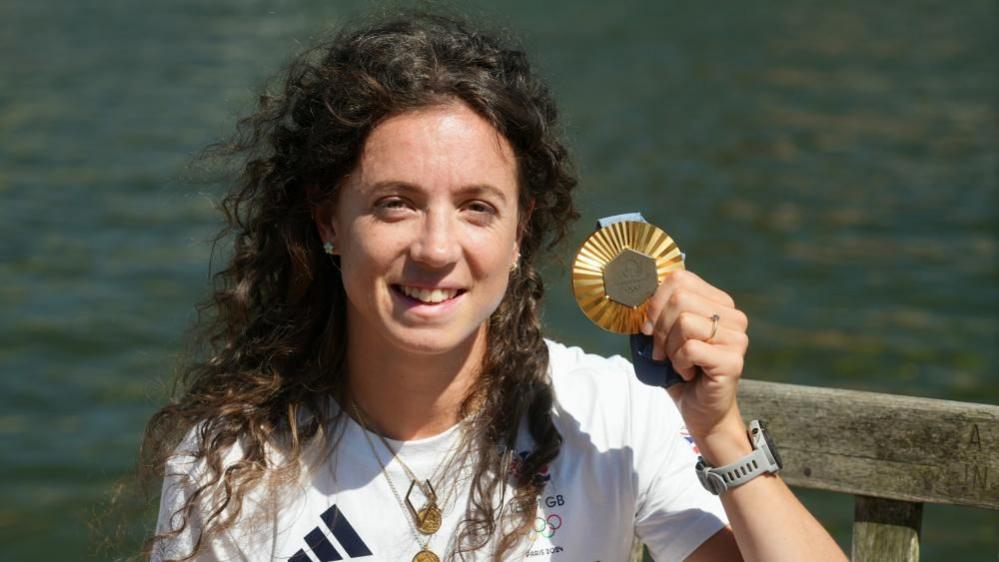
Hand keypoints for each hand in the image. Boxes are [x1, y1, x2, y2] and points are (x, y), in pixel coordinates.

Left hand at [641, 270, 749, 443]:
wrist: (701, 410)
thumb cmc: (681, 371)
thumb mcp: (665, 335)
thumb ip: (658, 312)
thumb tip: (636, 292)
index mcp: (718, 302)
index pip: (680, 278)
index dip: (655, 302)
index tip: (648, 328)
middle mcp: (733, 316)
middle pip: (680, 299)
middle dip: (660, 328)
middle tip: (661, 352)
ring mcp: (737, 337)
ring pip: (685, 323)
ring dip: (670, 349)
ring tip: (679, 363)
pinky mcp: (733, 360)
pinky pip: (690, 348)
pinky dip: (679, 363)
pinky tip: (688, 372)